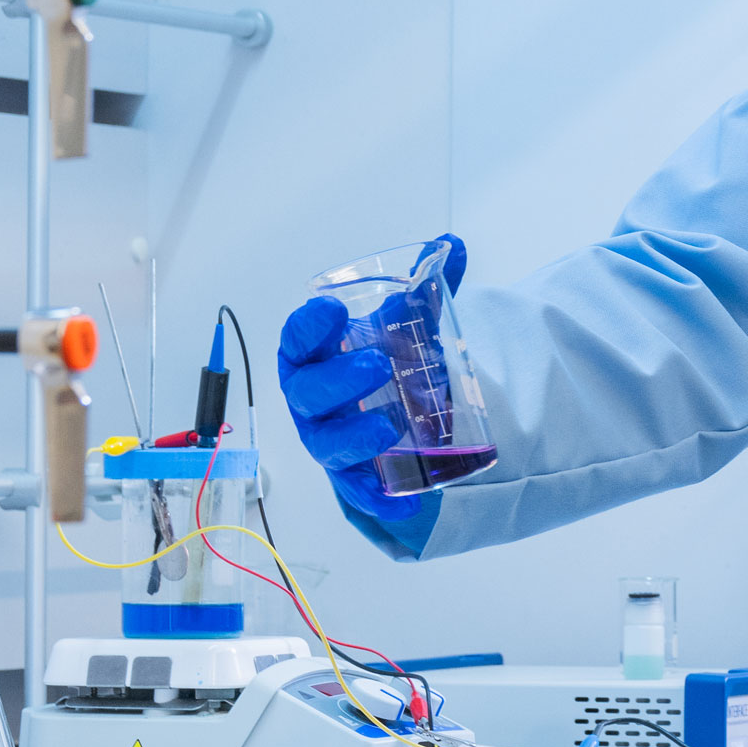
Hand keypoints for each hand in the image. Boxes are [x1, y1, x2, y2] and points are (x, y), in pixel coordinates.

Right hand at [277, 235, 464, 522]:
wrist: (393, 409)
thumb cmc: (382, 359)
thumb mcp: (403, 323)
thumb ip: (426, 286)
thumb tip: (450, 245)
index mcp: (315, 355)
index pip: (298, 338)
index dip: (308, 326)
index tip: (333, 311)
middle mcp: (312, 398)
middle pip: (309, 392)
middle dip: (338, 380)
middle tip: (378, 366)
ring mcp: (328, 437)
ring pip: (327, 442)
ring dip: (356, 435)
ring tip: (389, 426)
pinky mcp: (351, 473)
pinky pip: (357, 490)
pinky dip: (376, 496)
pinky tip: (402, 501)